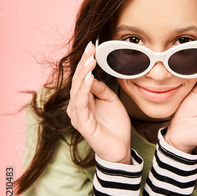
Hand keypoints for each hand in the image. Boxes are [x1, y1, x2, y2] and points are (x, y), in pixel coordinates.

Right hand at [67, 42, 131, 163]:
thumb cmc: (115, 125)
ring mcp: (78, 114)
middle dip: (84, 63)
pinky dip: (85, 89)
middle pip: (78, 80)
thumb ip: (102, 88)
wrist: (120, 148)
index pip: (82, 77)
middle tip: (91, 48)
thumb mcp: (111, 100)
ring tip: (91, 60)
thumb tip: (94, 76)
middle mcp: (77, 106)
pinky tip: (90, 79)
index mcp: (83, 100)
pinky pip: (81, 103)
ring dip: (84, 73)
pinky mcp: (82, 123)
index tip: (93, 47)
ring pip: (77, 89)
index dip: (86, 61)